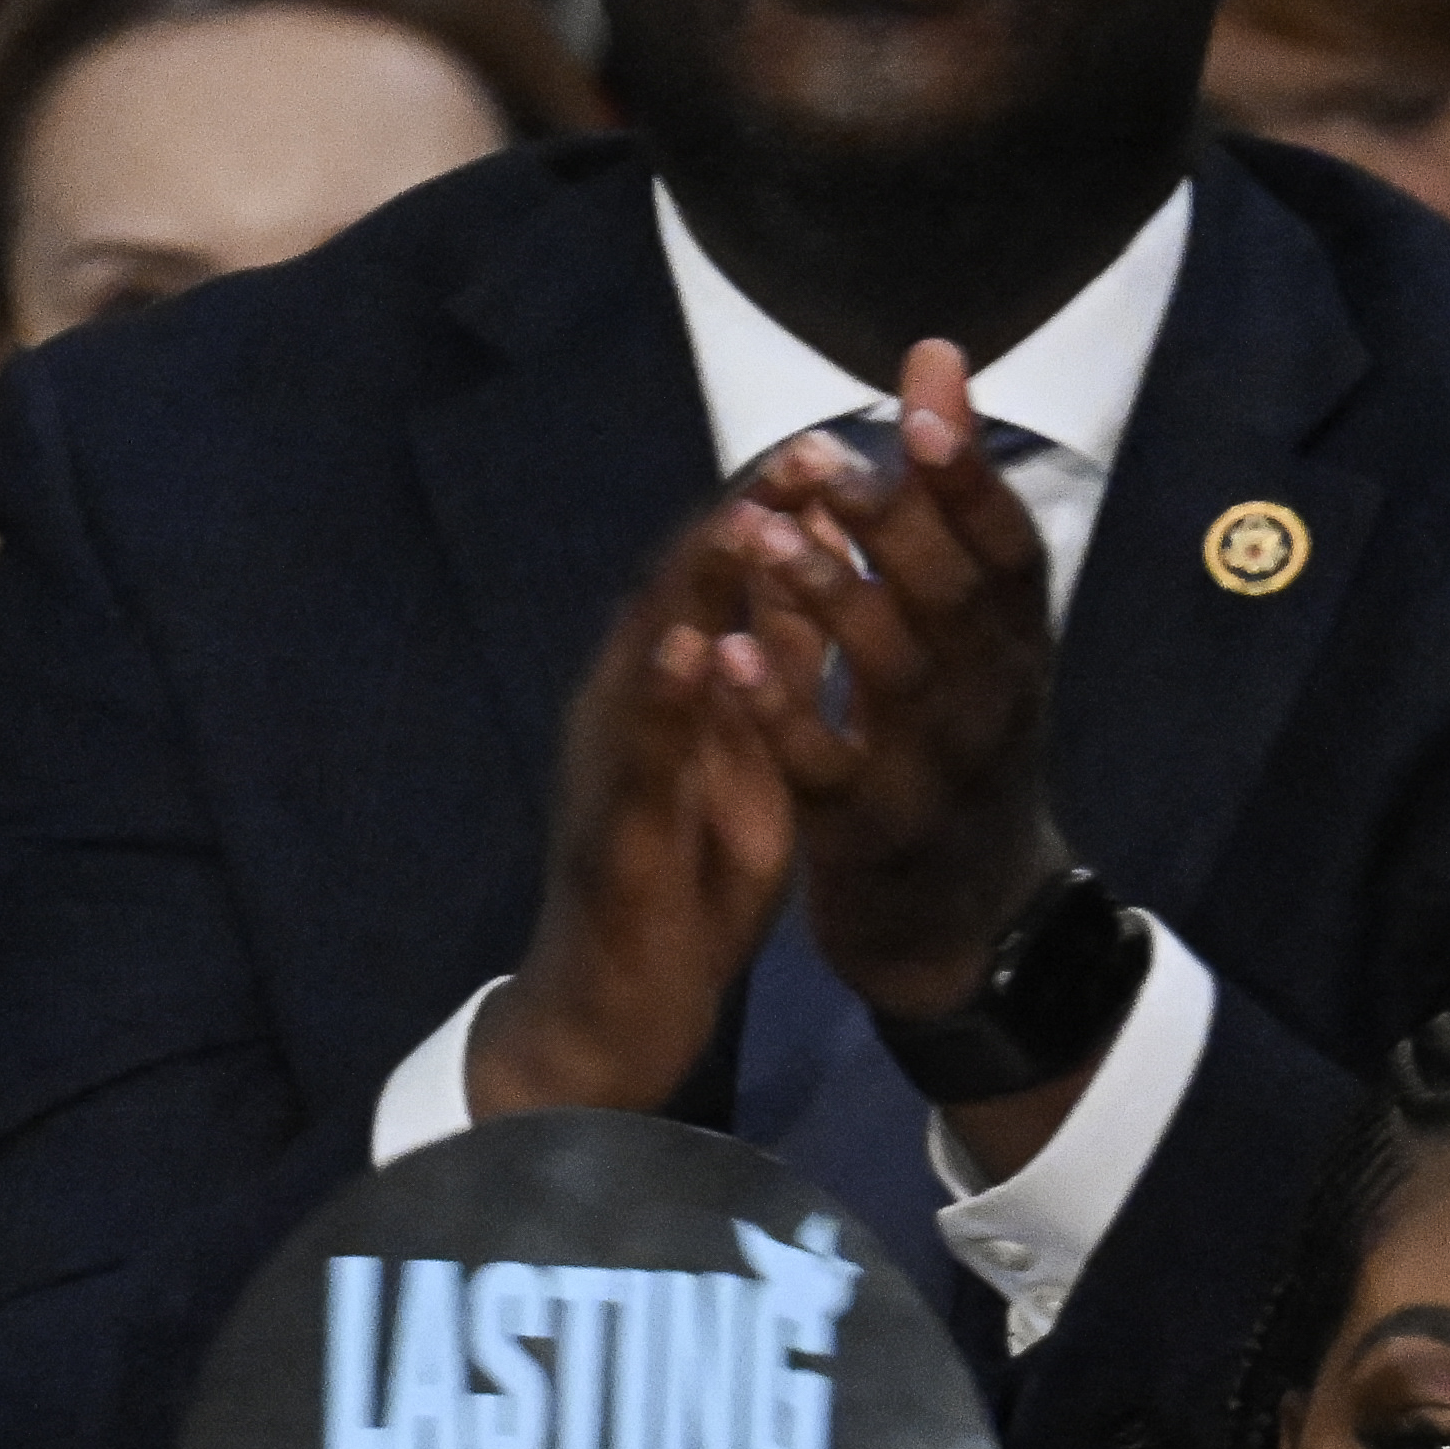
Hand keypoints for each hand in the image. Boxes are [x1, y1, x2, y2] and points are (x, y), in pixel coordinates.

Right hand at [465, 488, 816, 1121]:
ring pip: (647, 657)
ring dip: (694, 586)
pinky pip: (637, 757)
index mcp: (673, 691)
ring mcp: (612, 766)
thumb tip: (815, 575)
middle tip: (806, 446)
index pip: (723, 582)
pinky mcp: (611, 830)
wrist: (614, 1009)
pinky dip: (662, 697)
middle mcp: (629, 709)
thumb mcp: (748, 757)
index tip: (838, 440)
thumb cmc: (681, 880)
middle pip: (682, 593)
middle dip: (742, 518)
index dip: (776, 509)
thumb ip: (771, 671)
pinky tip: (693, 649)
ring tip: (746, 518)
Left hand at [730, 343, 1075, 1032]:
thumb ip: (943, 507)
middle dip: (891, 523)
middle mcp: (993, 701)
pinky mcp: (871, 834)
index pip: (1010, 547)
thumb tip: (934, 361)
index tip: (926, 396)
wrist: (960, 918)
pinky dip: (779, 713)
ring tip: (762, 536)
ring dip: (825, 600)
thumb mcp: (967, 634)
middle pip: (952, 600)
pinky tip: (730, 658)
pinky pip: (825, 767)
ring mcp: (935, 770)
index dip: (971, 473)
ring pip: (891, 675)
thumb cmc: (953, 745)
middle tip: (819, 462)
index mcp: (1016, 647)